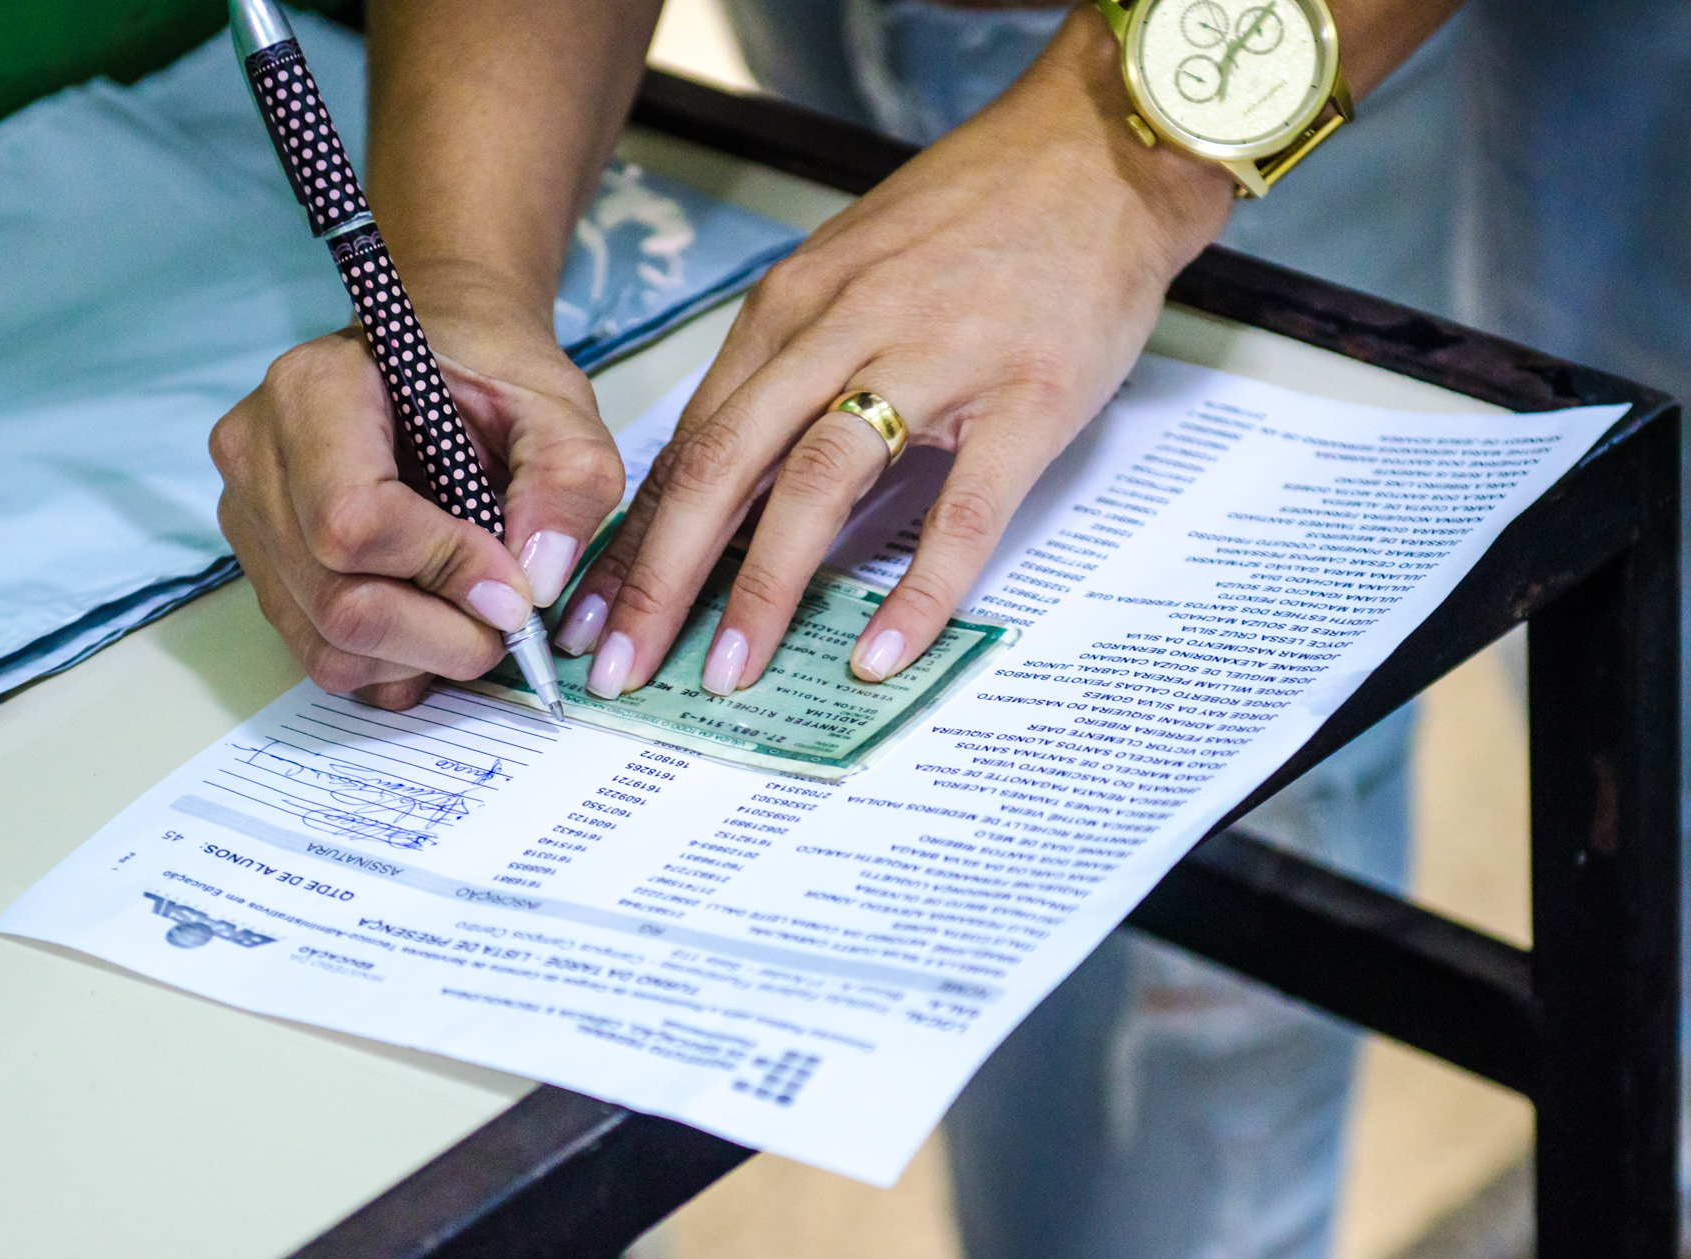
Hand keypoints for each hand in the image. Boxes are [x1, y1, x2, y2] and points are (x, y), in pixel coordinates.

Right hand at [210, 268, 622, 708]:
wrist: (442, 357)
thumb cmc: (489, 375)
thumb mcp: (555, 407)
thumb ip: (566, 481)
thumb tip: (538, 582)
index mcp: (314, 390)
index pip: (354, 519)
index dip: (444, 571)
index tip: (516, 588)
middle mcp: (259, 456)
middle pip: (338, 601)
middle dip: (442, 635)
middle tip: (508, 622)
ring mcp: (250, 519)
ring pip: (328, 646)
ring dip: (422, 657)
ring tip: (474, 614)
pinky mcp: (264, 570)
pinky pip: (322, 657)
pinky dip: (394, 664)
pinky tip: (435, 620)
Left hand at [554, 10, 1230, 699]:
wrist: (1098, 152)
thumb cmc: (973, 218)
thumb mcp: (848, 273)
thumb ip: (786, 369)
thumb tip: (725, 477)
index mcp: (791, 308)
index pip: (692, 441)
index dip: (635, 535)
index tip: (593, 609)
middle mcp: (842, 331)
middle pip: (726, 466)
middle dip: (660, 577)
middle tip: (622, 667)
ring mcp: (936, 364)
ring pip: (820, 486)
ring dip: (764, 588)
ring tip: (729, 674)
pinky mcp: (1025, 398)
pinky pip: (961, 511)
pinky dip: (917, 589)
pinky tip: (880, 653)